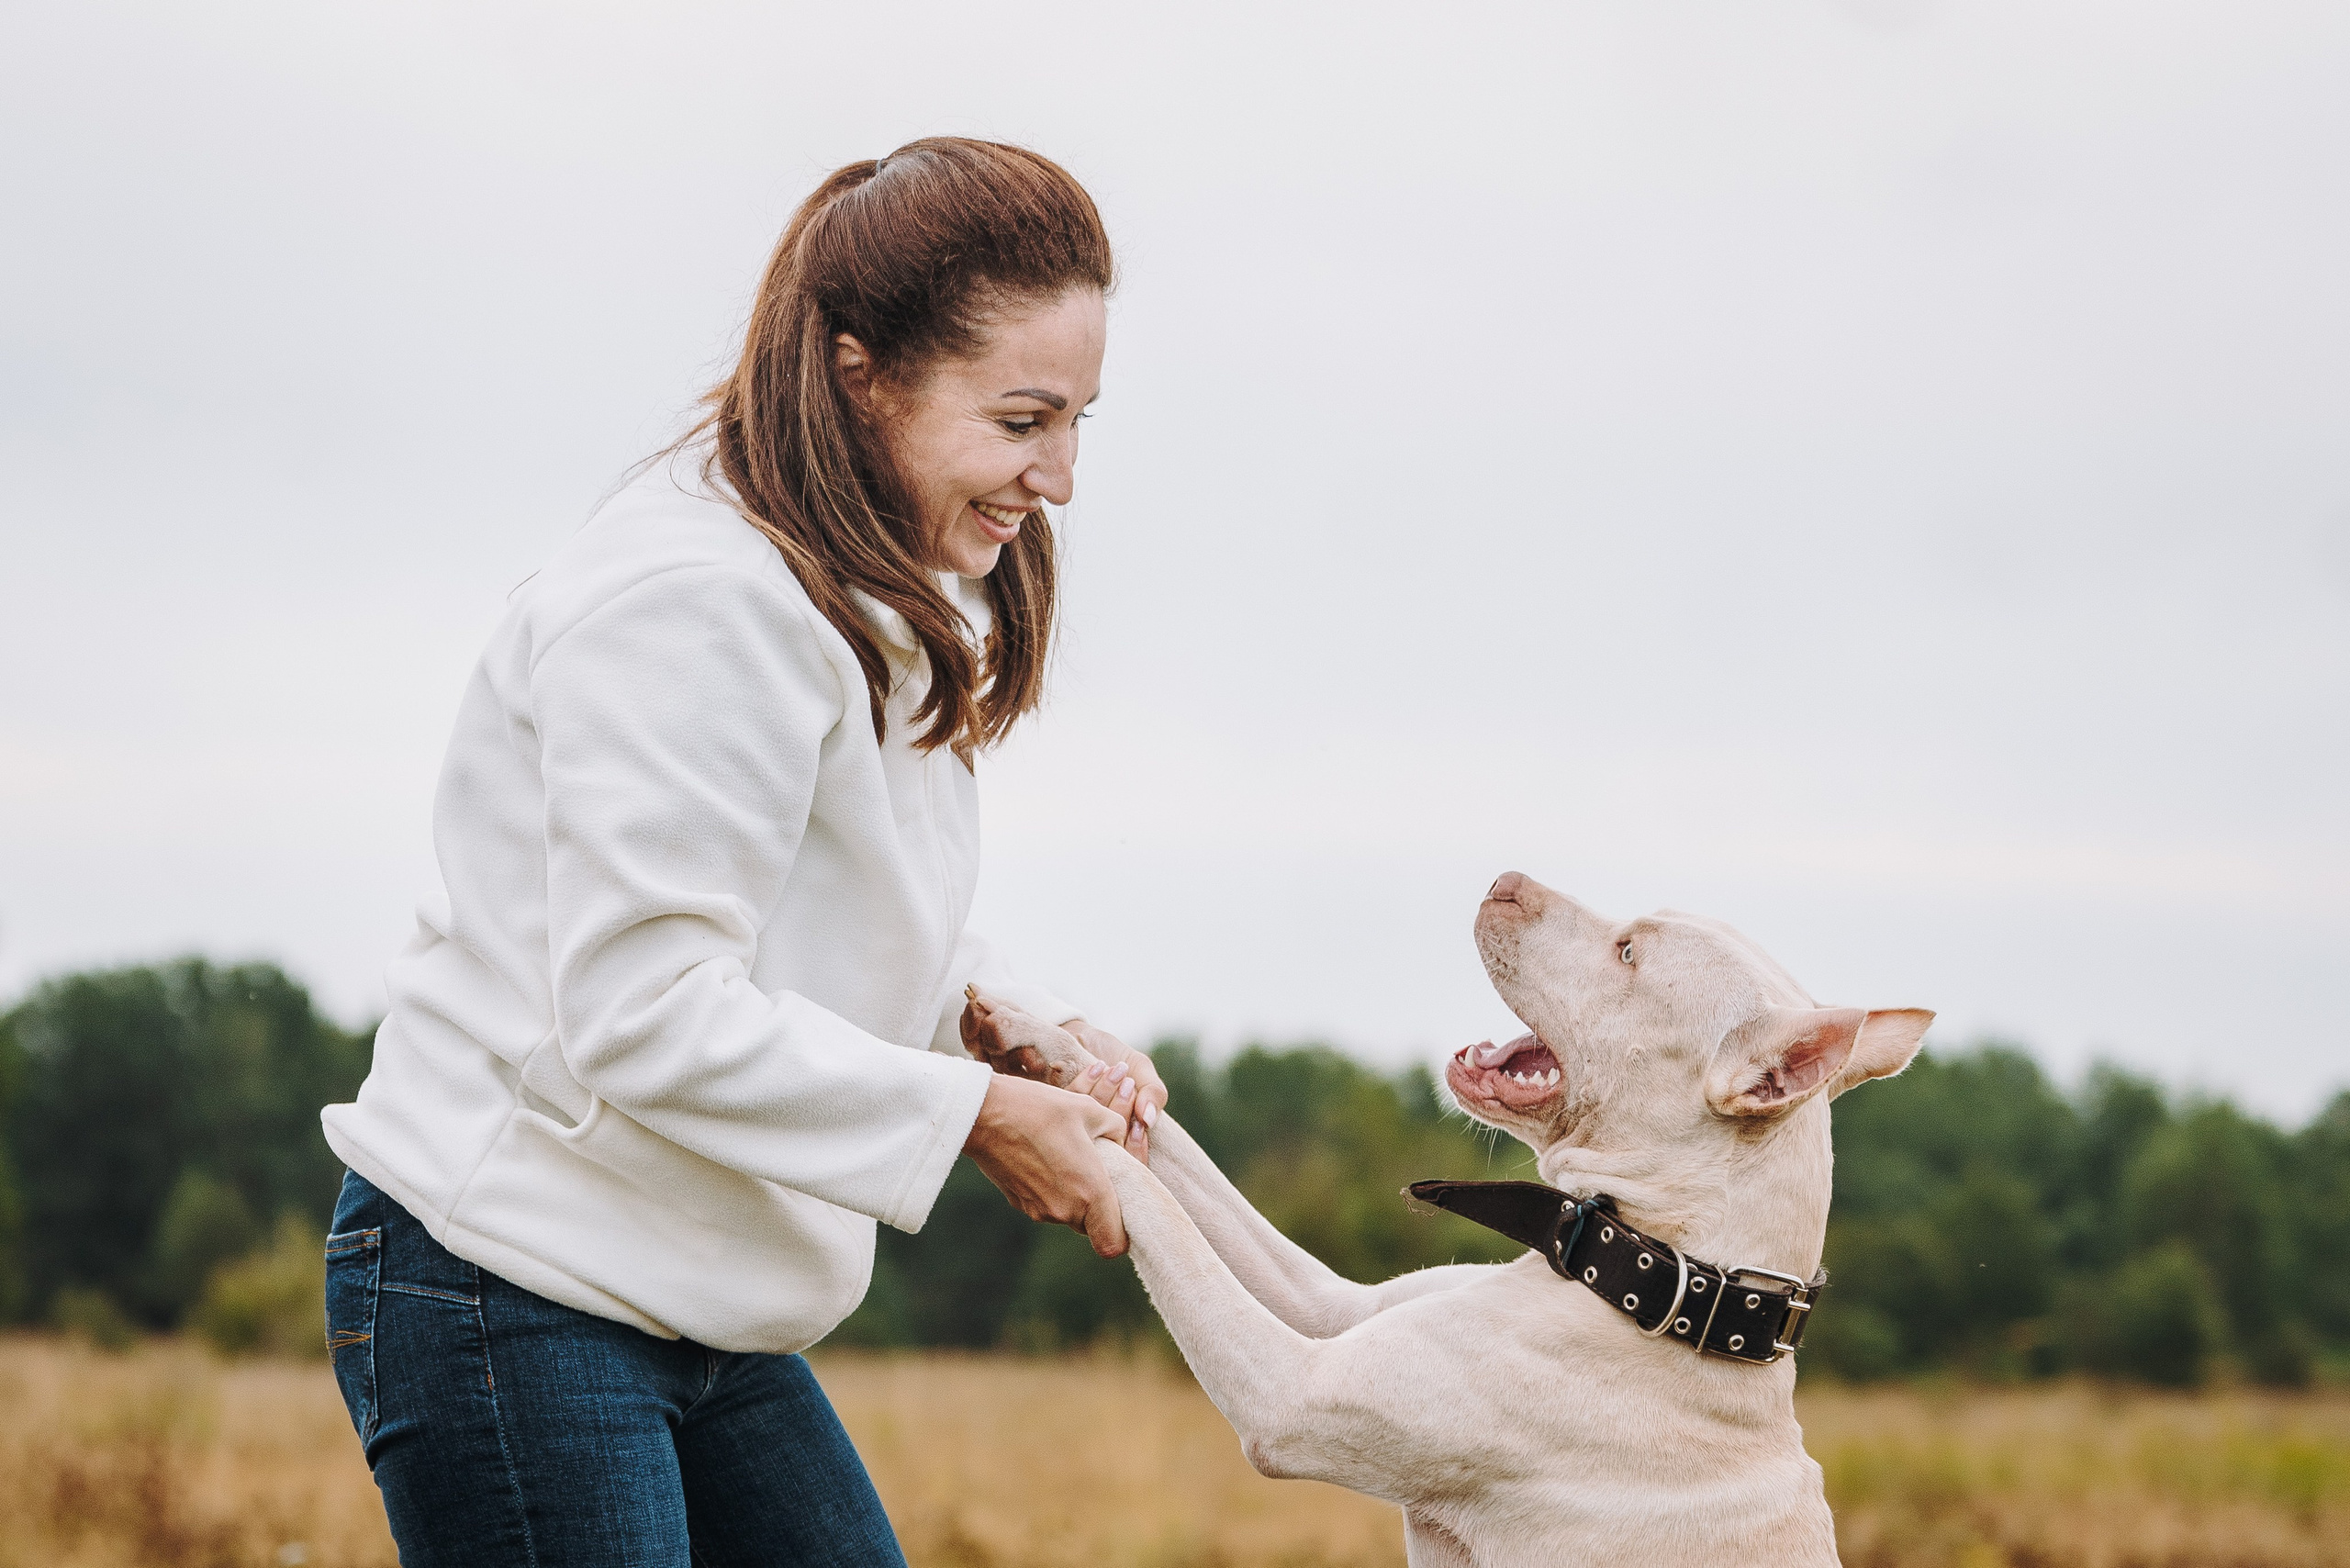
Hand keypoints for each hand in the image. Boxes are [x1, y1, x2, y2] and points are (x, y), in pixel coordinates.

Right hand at [962, 1073, 1128, 1256]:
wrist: (983, 1113)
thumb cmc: (1039, 1108)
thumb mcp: (1089, 1109)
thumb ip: (1117, 1130)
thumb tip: (1123, 1140)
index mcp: (1090, 1191)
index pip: (1115, 1243)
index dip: (1124, 1232)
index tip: (1123, 1206)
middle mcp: (1064, 1210)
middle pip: (1093, 1226)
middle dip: (1101, 1204)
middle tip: (1101, 1170)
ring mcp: (1039, 1210)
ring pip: (1070, 1214)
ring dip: (1077, 1193)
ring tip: (1072, 1155)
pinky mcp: (1020, 1203)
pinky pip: (1048, 1204)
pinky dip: (1054, 1187)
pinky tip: (1048, 1155)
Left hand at [1063, 1021, 1166, 1163]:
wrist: (1082, 1035)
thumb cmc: (1115, 1057)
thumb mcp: (1141, 1070)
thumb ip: (1153, 1092)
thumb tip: (1149, 1121)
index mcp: (1119, 1136)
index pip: (1130, 1162)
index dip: (1136, 1146)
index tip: (1140, 1120)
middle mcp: (1094, 1136)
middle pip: (1109, 1145)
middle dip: (1121, 1111)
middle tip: (1127, 1084)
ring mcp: (1074, 1123)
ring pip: (1090, 1124)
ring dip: (1106, 1094)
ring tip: (1116, 1070)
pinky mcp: (1055, 1106)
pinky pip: (1071, 1102)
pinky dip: (1087, 1083)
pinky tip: (1097, 1067)